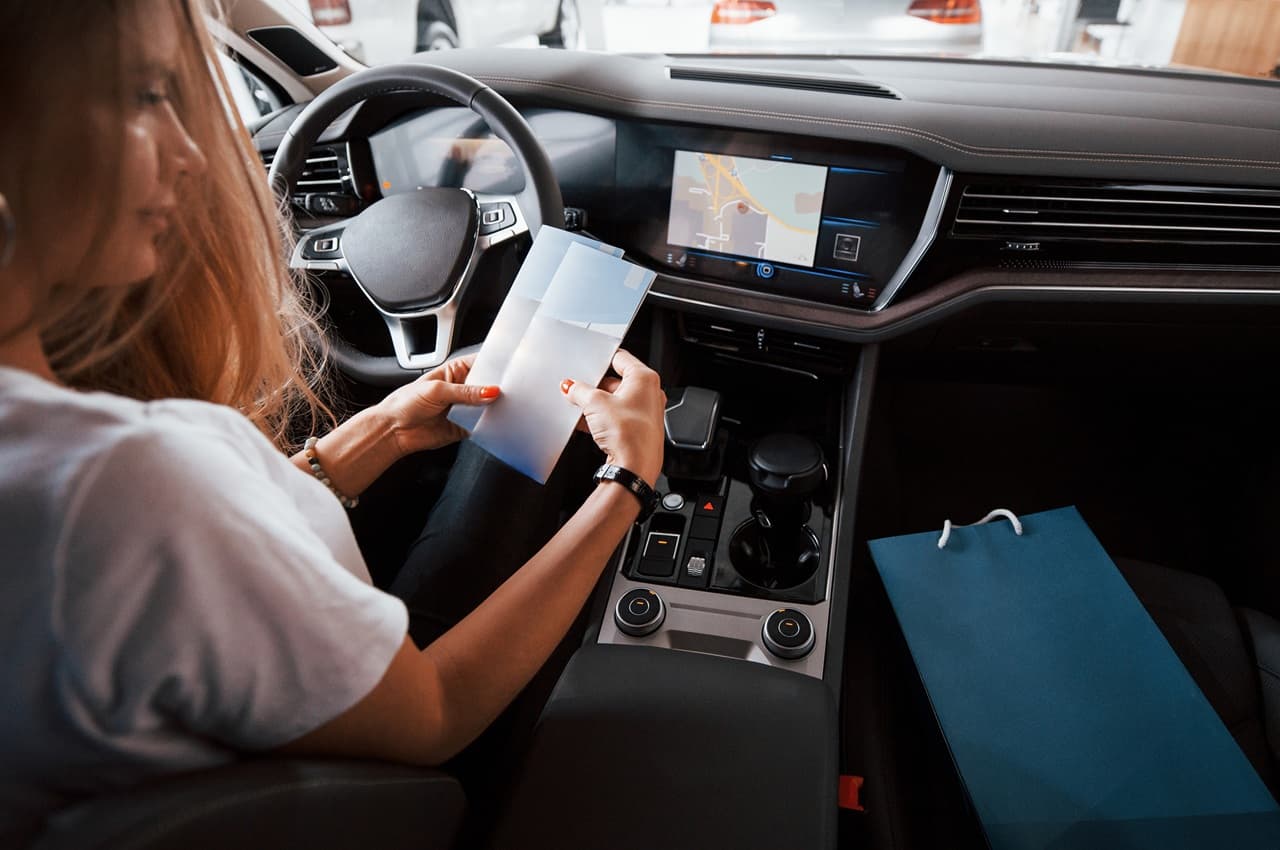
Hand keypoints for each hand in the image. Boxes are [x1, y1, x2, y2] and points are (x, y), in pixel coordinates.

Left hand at [377, 355, 499, 455]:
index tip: (507, 372)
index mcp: (456, 371)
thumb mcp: (437, 391)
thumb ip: (465, 392)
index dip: (495, 366)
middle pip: (489, 386)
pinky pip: (483, 425)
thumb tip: (490, 391)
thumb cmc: (405, 403)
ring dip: (494, 408)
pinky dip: (489, 425)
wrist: (394, 430)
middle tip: (504, 392)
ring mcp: (466, 408)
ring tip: (498, 407)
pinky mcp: (466, 426)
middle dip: (498, 389)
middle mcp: (463, 388)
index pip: (482, 363)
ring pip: (489, 406)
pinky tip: (491, 422)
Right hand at [561, 349, 665, 486]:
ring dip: (597, 406)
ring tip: (582, 410)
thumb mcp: (595, 404)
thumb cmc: (628, 435)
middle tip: (579, 391)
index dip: (601, 360)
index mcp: (645, 379)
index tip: (587, 364)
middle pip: (616, 381)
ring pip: (615, 401)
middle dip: (595, 387)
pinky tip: (588, 424)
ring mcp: (646, 413)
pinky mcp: (639, 430)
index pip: (620, 358)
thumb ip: (580, 391)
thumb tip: (572, 387)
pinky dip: (602, 419)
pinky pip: (617, 418)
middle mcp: (650, 394)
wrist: (634, 468)